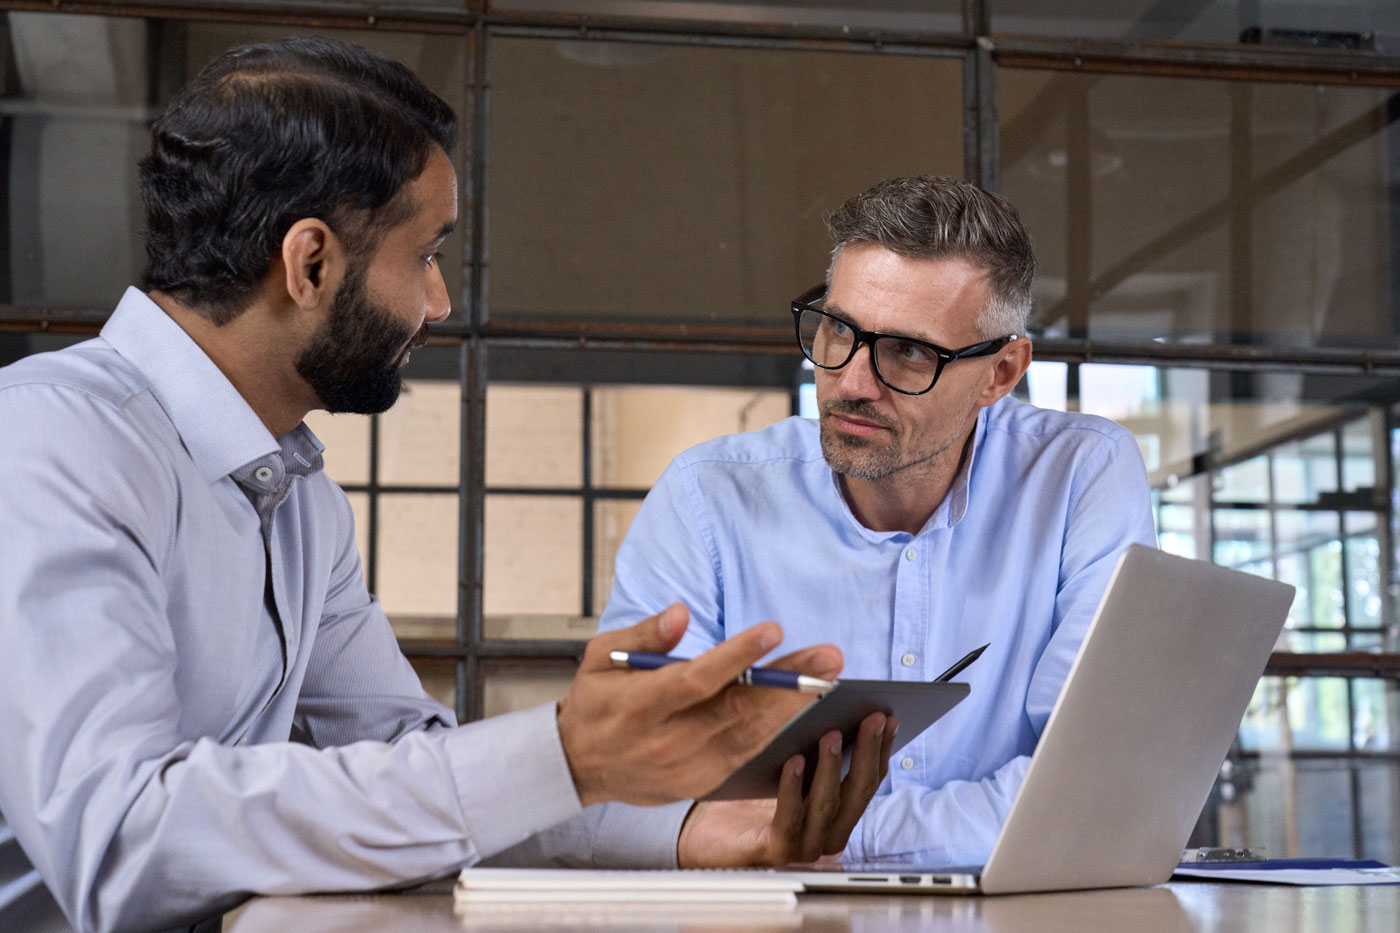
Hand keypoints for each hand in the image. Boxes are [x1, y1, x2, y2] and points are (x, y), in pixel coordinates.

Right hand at [556, 604, 842, 807]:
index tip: (773, 631)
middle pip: (736, 710)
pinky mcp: (702, 782)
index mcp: (640, 705)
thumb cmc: (595, 701)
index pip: (697, 680)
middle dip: (787, 683)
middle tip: (828, 657)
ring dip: (793, 705)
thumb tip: (681, 613)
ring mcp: (688, 766)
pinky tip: (803, 704)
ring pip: (751, 735)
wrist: (579, 765)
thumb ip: (644, 635)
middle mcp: (667, 740)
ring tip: (827, 676)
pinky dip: (777, 729)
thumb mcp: (601, 657)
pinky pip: (748, 753)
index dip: (737, 657)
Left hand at [677, 710, 896, 866]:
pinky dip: (793, 788)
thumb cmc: (748, 798)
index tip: (889, 717)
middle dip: (867, 751)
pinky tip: (793, 760)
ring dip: (831, 766)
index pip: (869, 780)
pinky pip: (790, 818)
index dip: (881, 749)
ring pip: (828, 804)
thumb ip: (814, 747)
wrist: (707, 837)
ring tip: (831, 733)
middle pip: (857, 791)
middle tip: (871, 718)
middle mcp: (828, 833)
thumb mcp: (788, 766)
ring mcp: (805, 845)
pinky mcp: (776, 849)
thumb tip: (836, 708)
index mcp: (838, 814)